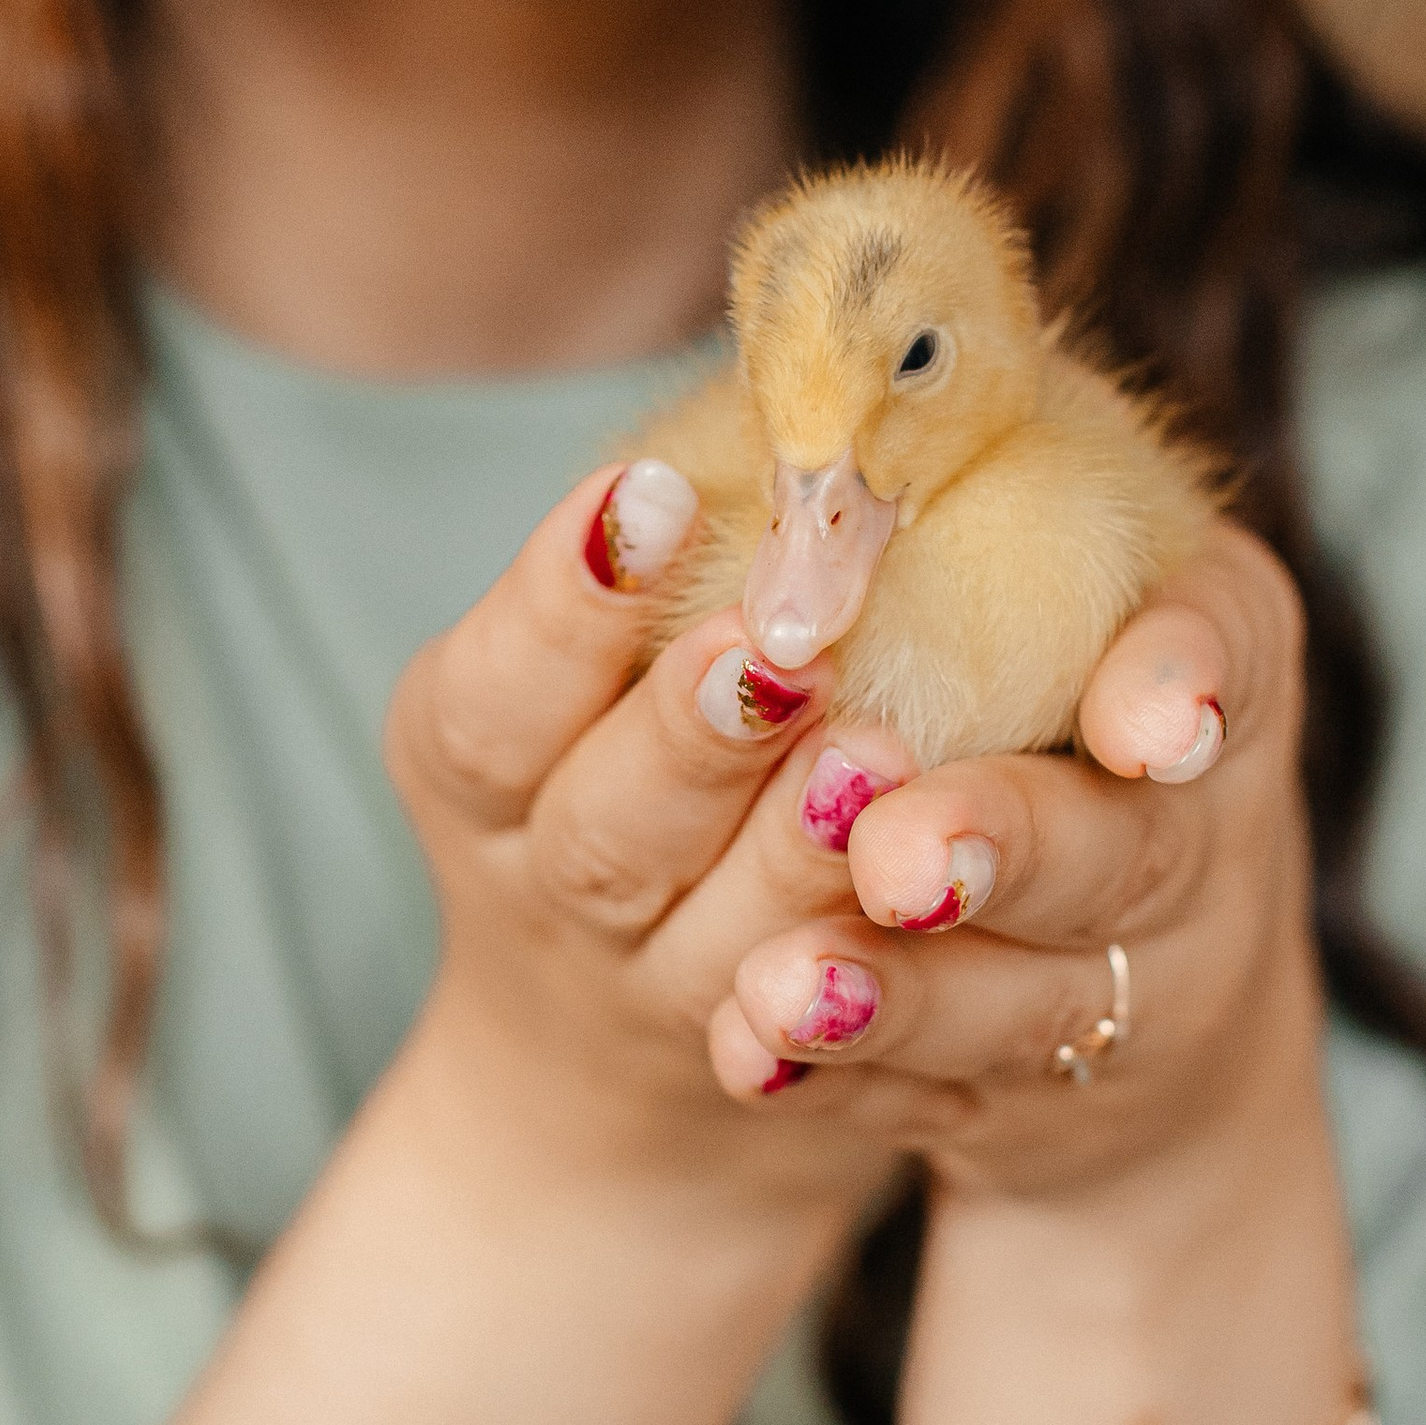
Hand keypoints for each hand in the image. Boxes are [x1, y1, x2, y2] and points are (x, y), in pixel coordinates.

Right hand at [382, 459, 921, 1239]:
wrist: (614, 1037)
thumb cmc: (625, 745)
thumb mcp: (585, 647)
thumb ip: (678, 534)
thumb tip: (809, 338)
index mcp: (477, 759)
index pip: (491, 693)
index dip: (560, 604)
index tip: (647, 490)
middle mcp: (549, 891)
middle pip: (603, 834)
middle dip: (691, 735)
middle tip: (783, 644)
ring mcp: (659, 1004)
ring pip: (722, 955)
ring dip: (797, 864)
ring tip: (881, 761)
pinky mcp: (775, 1086)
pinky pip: (828, 1069)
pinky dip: (879, 1012)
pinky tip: (948, 940)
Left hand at [709, 530, 1321, 1223]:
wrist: (1134, 974)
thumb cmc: (1061, 687)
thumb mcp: (1076, 551)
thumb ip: (972, 465)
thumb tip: (820, 347)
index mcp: (1216, 656)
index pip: (1230, 642)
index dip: (1187, 675)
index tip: (1150, 722)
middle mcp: (1190, 836)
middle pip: (1114, 855)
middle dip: (999, 846)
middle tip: (894, 852)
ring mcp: (1117, 990)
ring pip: (1012, 1005)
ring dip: (895, 992)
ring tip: (783, 984)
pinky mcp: (1023, 1098)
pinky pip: (931, 1097)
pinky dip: (841, 1079)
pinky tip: (749, 1052)